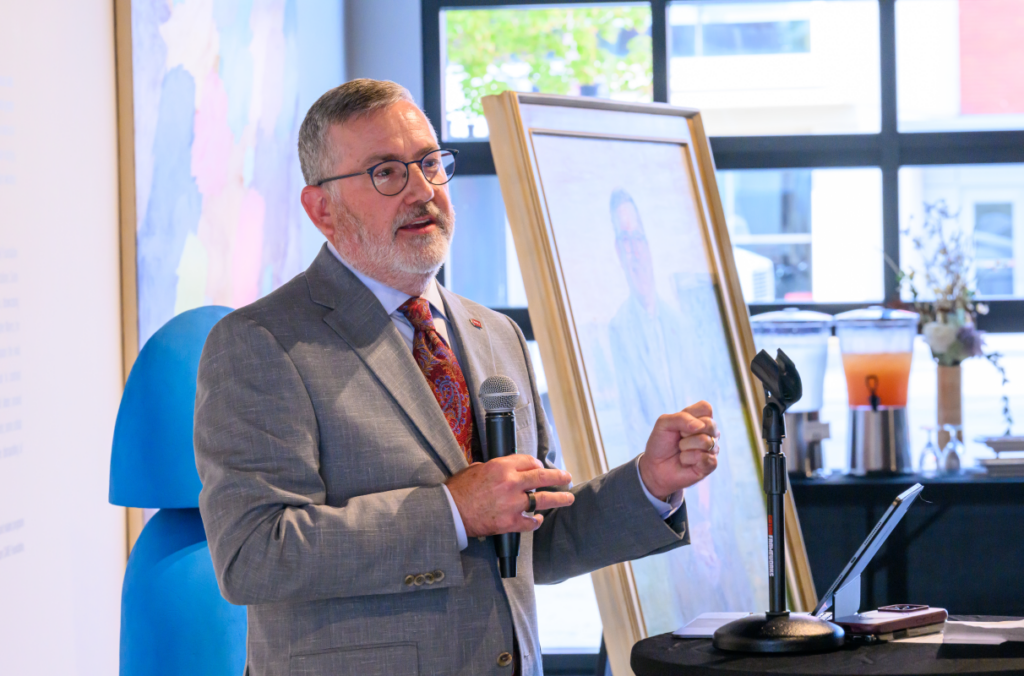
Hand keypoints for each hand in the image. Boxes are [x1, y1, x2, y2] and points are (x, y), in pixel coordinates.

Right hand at [445, 455, 574, 537]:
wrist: (451, 512)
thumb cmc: (459, 489)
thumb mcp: (477, 468)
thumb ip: (495, 468)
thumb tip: (506, 470)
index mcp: (502, 467)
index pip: (529, 461)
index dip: (537, 464)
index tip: (541, 468)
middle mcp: (511, 483)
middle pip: (541, 477)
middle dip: (558, 477)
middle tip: (567, 477)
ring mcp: (512, 504)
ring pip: (542, 500)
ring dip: (558, 499)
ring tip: (568, 498)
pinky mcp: (510, 522)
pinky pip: (530, 522)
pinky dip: (535, 521)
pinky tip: (538, 520)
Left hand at [638, 401, 719, 499]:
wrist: (654, 466)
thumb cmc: (661, 442)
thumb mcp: (664, 423)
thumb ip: (681, 418)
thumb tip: (700, 426)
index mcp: (701, 418)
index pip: (706, 408)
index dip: (690, 415)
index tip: (679, 425)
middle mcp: (710, 432)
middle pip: (709, 424)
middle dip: (686, 432)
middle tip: (679, 438)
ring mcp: (712, 448)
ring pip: (705, 441)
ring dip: (685, 446)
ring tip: (681, 450)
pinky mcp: (711, 464)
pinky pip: (704, 457)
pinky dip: (687, 459)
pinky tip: (685, 461)